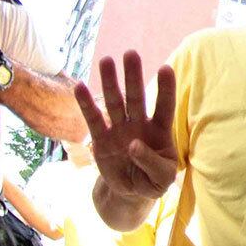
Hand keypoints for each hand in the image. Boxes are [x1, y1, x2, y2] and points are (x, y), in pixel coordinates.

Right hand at [74, 51, 176, 199]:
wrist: (131, 191)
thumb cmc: (153, 180)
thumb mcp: (163, 179)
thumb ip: (153, 163)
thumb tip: (133, 145)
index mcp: (160, 132)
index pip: (165, 107)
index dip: (166, 89)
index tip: (166, 68)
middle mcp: (139, 125)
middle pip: (136, 97)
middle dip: (133, 76)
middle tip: (131, 54)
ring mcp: (119, 130)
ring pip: (115, 102)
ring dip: (110, 82)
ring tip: (106, 60)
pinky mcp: (100, 140)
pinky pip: (93, 120)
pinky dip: (86, 104)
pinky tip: (79, 86)